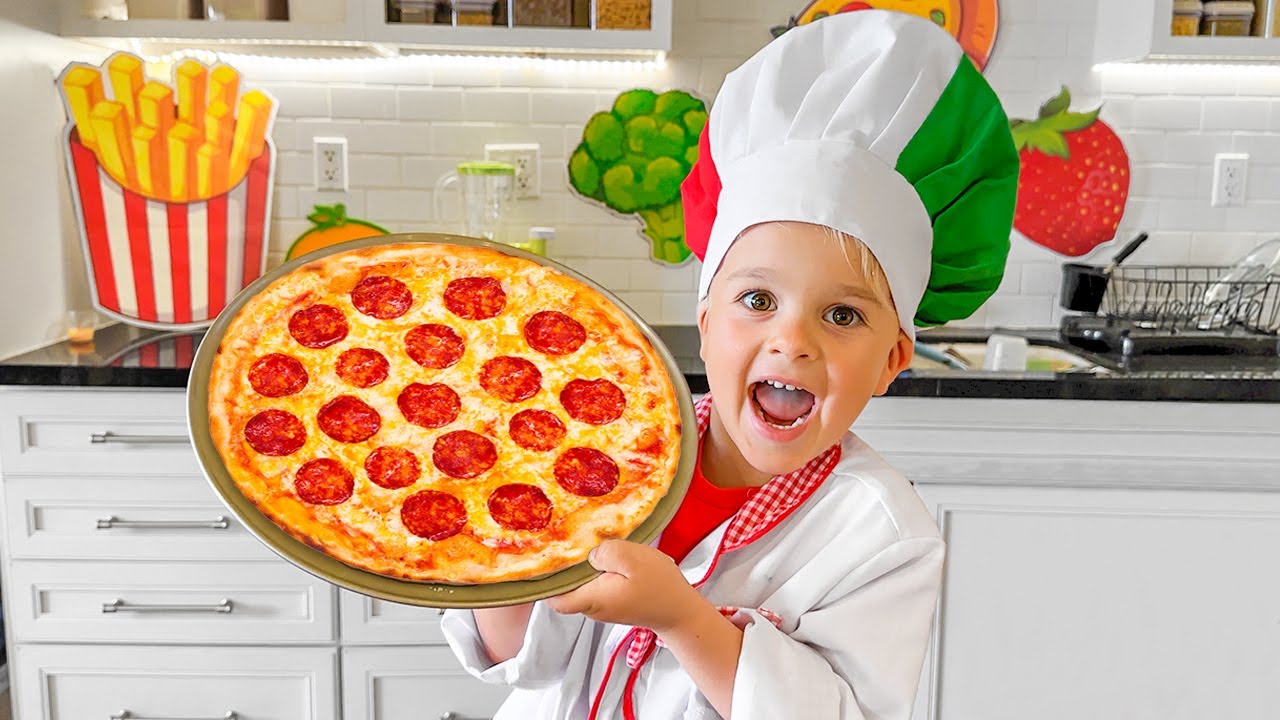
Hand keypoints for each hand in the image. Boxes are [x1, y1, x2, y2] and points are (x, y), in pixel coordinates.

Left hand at [546, 539, 704, 633]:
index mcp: (593, 598)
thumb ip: (607, 552)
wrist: (680, 612)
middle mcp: (592, 606)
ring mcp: (602, 605)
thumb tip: (591, 554)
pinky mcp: (613, 601)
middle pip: (565, 588)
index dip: (545, 580)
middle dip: (564, 565)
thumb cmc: (660, 588)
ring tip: (589, 542)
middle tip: (566, 537)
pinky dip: (597, 570)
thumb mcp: (634, 559)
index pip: (554, 598)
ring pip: (581, 584)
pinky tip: (608, 554)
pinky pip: (596, 584)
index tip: (545, 556)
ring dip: (583, 565)